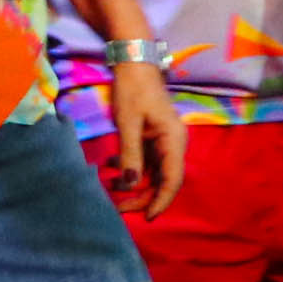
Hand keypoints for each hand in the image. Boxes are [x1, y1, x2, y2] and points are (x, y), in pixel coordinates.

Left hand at [99, 61, 188, 217]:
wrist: (134, 63)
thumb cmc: (133, 89)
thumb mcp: (128, 123)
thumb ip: (130, 154)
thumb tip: (130, 184)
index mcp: (174, 140)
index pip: (173, 179)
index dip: (161, 201)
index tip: (146, 217)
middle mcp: (173, 144)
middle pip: (163, 180)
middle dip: (142, 196)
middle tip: (119, 208)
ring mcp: (163, 142)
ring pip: (152, 174)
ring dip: (133, 184)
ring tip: (110, 190)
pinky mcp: (152, 139)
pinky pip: (144, 162)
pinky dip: (128, 168)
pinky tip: (108, 168)